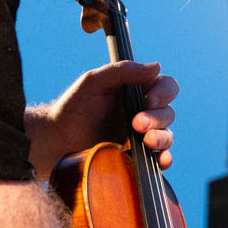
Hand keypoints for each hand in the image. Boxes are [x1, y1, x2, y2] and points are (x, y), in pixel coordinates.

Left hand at [31, 61, 178, 172]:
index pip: (166, 86)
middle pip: (168, 112)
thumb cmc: (74, 106)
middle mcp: (144, 111)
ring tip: (146, 141)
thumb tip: (156, 66)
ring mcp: (142, 135)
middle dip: (157, 118)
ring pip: (167, 135)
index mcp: (137, 89)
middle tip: (136, 124)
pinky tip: (161, 161)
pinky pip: (160, 158)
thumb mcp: (94, 81)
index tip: (148, 100)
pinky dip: (165, 159)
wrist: (59, 139)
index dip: (163, 93)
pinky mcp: (138, 155)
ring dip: (162, 138)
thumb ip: (122, 71)